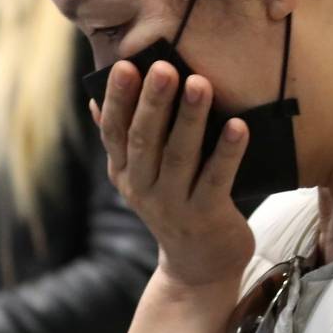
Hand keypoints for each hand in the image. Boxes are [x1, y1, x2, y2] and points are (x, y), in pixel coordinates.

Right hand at [94, 60, 253, 289]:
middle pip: (144, 140)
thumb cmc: (175, 204)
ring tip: (199, 83)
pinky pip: (216, 179)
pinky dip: (227, 151)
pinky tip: (239, 126)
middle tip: (164, 67)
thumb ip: (123, 140)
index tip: (125, 65)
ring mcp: (173, 204)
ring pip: (179, 155)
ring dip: (190, 118)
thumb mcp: (141, 176)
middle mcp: (142, 188)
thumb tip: (93, 100)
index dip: (118, 99)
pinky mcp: (205, 216)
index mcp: (124, 172)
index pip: (114, 132)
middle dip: (153, 101)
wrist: (198, 266)